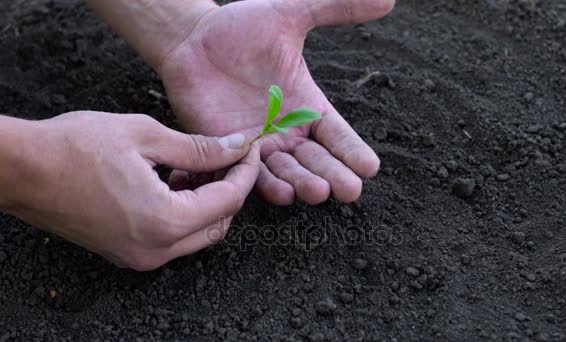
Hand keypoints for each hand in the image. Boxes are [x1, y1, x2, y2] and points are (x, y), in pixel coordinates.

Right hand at [7, 111, 258, 270]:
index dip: (245, 172)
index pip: (229, 201)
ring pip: (197, 235)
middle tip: (225, 158)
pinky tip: (172, 182)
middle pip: (218, 224)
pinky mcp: (126, 254)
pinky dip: (183, 214)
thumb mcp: (146, 137)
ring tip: (193, 167)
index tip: (249, 149)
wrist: (22, 170)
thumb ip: (199, 149)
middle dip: (229, 190)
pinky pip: (172, 239)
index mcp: (165, 222)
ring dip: (206, 203)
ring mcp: (140, 257)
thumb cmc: (75, 148)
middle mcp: (156, 250)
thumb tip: (236, 147)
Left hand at [159, 0, 394, 204]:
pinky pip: (250, 174)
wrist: (192, 40)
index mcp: (307, 106)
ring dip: (303, 184)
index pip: (338, 134)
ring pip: (287, 173)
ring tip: (317, 192)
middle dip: (334, 176)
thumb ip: (335, 9)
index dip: (353, 151)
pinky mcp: (229, 151)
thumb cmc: (241, 29)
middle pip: (318, 161)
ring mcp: (259, 144)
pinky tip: (281, 192)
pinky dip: (264, 184)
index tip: (370, 167)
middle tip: (349, 190)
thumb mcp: (290, 14)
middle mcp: (287, 131)